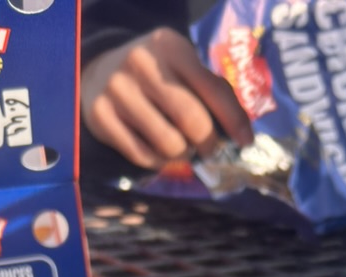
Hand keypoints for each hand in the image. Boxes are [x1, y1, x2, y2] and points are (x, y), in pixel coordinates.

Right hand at [81, 27, 253, 168]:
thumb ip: (213, 94)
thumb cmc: (157, 76)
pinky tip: (160, 153)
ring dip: (184, 156)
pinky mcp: (100, 115)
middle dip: (209, 144)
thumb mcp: (185, 69)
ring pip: (169, 144)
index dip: (234, 122)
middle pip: (192, 121)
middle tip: (210, 151)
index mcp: (170, 46)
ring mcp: (117, 89)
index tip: (245, 143)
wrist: (101, 72)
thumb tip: (241, 138)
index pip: (212, 90)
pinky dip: (158, 162)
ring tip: (183, 150)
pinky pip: (142, 156)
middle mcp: (141, 63)